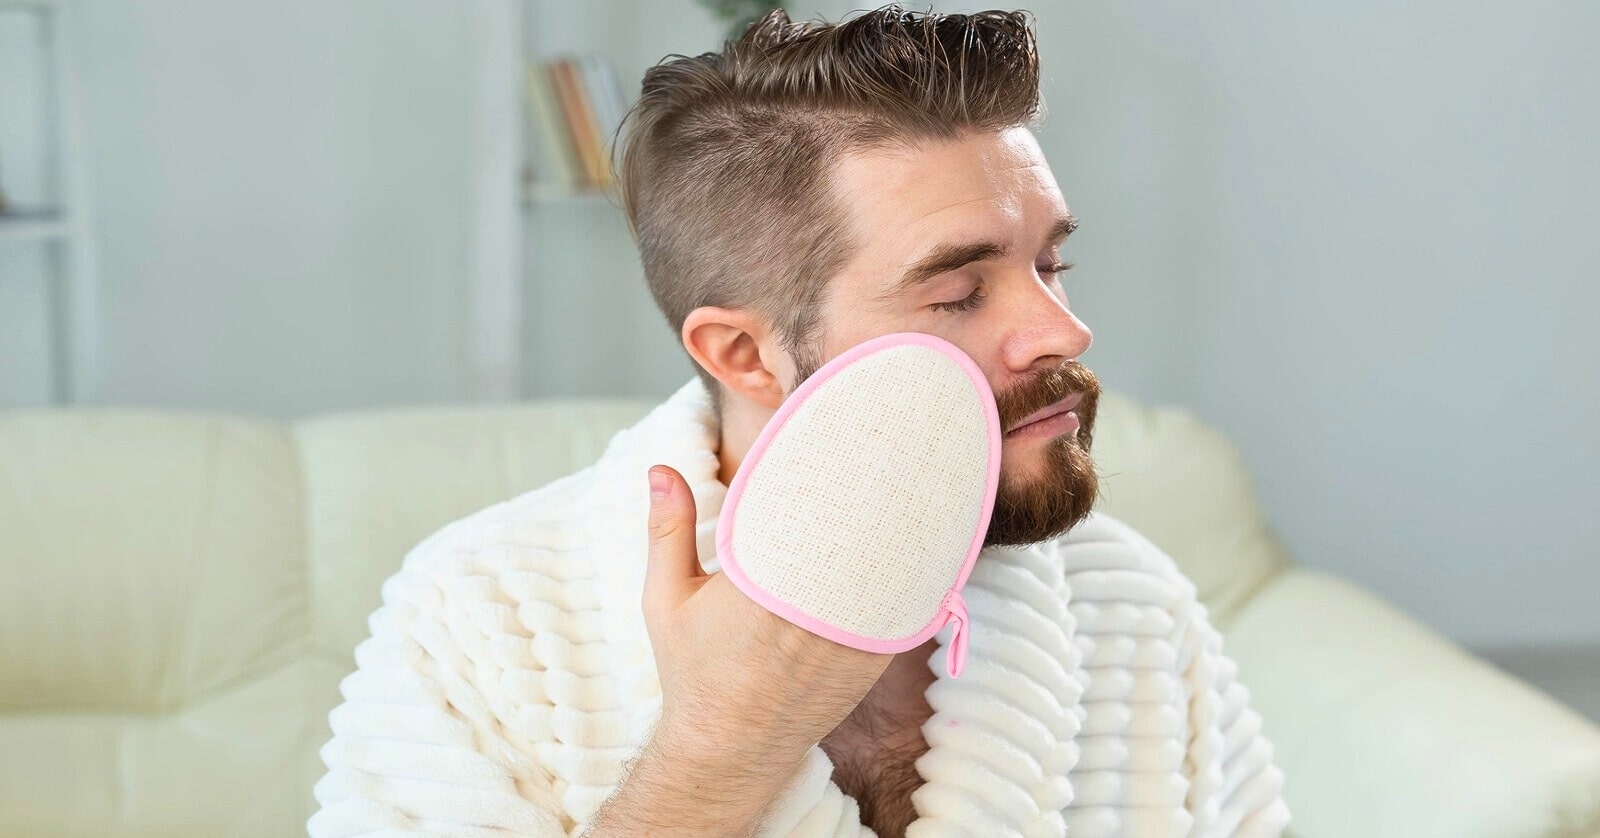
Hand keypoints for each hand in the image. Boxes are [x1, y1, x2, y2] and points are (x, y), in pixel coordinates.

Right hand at [641, 464, 893, 761]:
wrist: (733, 749)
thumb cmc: (695, 672)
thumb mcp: (668, 600)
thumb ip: (669, 531)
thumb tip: (659, 470)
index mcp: (762, 584)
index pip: (808, 510)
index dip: (831, 467)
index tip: (842, 425)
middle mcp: (815, 607)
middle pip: (859, 527)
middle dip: (871, 484)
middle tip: (883, 435)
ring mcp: (854, 634)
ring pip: (888, 560)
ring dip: (898, 520)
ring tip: (910, 470)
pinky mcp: (876, 655)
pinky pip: (904, 599)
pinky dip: (910, 566)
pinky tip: (919, 530)